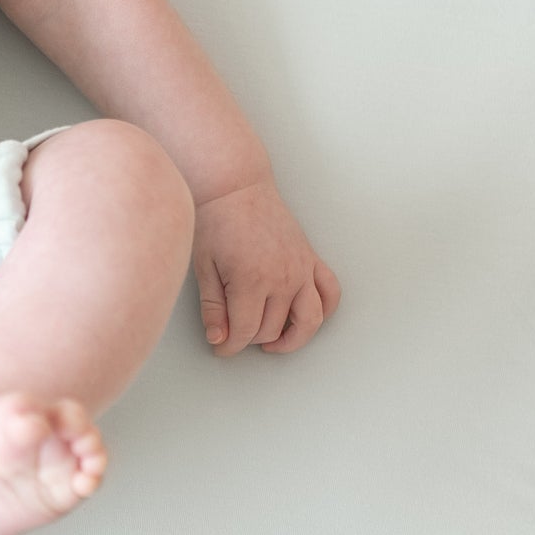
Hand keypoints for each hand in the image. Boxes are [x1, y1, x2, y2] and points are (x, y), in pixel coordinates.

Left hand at [192, 177, 339, 355]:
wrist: (235, 185)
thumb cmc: (214, 220)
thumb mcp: (203, 265)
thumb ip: (213, 306)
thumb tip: (219, 339)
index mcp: (251, 280)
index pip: (244, 331)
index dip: (229, 346)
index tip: (220, 348)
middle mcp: (283, 278)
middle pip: (271, 329)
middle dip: (250, 339)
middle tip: (232, 335)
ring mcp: (301, 268)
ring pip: (308, 321)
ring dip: (292, 339)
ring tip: (271, 342)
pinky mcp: (311, 258)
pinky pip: (330, 293)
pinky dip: (323, 311)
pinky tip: (303, 318)